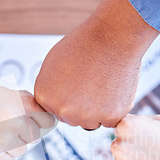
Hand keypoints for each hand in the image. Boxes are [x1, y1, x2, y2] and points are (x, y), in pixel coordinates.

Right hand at [0, 83, 55, 159]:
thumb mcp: (5, 92)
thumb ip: (28, 104)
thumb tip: (47, 119)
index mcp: (21, 103)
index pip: (49, 121)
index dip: (41, 122)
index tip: (34, 123)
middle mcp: (14, 121)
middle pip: (34, 138)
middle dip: (23, 134)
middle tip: (4, 126)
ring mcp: (2, 139)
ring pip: (22, 152)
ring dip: (11, 147)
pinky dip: (1, 158)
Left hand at [35, 0, 158, 128]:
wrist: (113, 37)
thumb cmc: (84, 45)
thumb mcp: (52, 64)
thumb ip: (49, 88)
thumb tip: (51, 104)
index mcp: (44, 97)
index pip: (54, 110)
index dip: (67, 97)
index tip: (75, 84)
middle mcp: (63, 110)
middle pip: (71, 119)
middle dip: (81, 106)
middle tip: (91, 81)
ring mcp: (87, 116)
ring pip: (91, 122)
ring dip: (97, 110)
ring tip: (102, 83)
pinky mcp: (110, 117)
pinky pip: (110, 121)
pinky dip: (114, 108)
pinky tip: (113, 88)